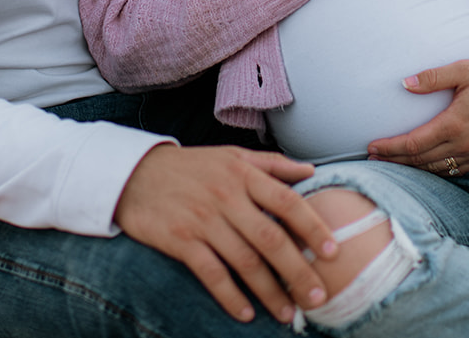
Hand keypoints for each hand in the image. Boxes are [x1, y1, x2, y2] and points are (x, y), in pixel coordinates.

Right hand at [114, 144, 337, 323]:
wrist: (136, 174)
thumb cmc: (193, 167)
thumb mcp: (232, 156)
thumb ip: (272, 164)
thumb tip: (311, 171)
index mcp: (243, 174)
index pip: (287, 201)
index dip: (312, 228)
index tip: (332, 253)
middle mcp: (227, 196)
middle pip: (271, 238)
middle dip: (297, 271)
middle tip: (318, 298)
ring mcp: (203, 219)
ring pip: (245, 261)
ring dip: (269, 292)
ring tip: (288, 313)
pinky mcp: (181, 240)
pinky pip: (211, 273)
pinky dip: (230, 296)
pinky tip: (246, 313)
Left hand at [366, 59, 468, 175]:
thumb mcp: (463, 69)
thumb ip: (432, 77)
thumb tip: (404, 84)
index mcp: (455, 123)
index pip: (414, 144)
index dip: (391, 148)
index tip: (372, 146)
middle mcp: (465, 144)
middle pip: (421, 161)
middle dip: (395, 161)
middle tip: (374, 158)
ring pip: (437, 170)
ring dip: (413, 169)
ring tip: (394, 163)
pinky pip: (456, 171)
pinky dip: (436, 171)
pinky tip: (425, 165)